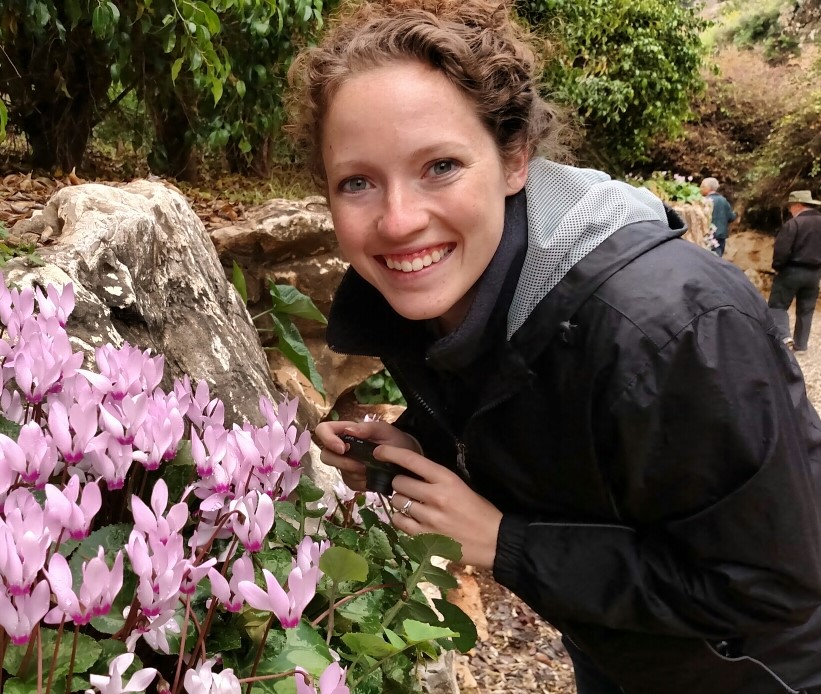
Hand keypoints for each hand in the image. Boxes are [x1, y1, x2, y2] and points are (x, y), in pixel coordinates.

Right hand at [313, 420, 420, 491]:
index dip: (327, 439)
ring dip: (356, 473)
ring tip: (373, 469)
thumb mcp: (385, 430)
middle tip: (361, 465)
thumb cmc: (395, 439)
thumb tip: (349, 430)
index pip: (323, 430)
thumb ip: (368, 428)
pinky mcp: (353, 480)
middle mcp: (342, 449)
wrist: (408, 458)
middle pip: (325, 456)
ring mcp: (346, 465)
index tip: (343, 448)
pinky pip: (351, 483)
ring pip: (339, 472)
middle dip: (342, 462)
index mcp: (347, 432)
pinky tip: (373, 477)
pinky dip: (362, 482)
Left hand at [382, 445, 501, 569]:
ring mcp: (429, 518)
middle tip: (408, 489)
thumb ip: (436, 479)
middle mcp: (436, 496)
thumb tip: (410, 474)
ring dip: (401, 502)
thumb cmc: (479, 510)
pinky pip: (400, 522)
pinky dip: (402, 519)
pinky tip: (412, 520)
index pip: (412, 460)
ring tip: (412, 506)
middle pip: (399, 482)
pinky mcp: (425, 537)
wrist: (494, 540)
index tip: (379, 452)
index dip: (391, 453)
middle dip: (399, 484)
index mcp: (447, 479)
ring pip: (397, 502)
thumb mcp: (460, 486)